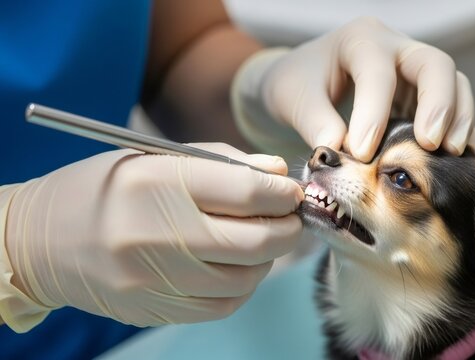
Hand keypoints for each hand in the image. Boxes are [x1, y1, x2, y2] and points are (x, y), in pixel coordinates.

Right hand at [4, 144, 302, 327]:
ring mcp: (155, 280)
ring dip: (266, 258)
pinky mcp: (155, 309)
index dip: (283, 192)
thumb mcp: (156, 157)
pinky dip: (241, 284)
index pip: (248, 193)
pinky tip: (233, 265)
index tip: (291, 190)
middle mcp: (157, 234)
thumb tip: (278, 171)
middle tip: (289, 216)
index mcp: (157, 182)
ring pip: (246, 278)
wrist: (42, 241)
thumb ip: (223, 163)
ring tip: (257, 238)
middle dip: (287, 227)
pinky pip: (222, 305)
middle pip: (256, 242)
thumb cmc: (105, 188)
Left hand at [255, 17, 474, 160]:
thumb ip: (314, 122)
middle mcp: (395, 48)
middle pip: (434, 65)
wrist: (303, 82)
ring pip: (454, 84)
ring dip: (458, 119)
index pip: (377, 73)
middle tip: (428, 144)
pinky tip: (453, 159)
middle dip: (438, 104)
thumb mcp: (294, 99)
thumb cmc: (297, 84)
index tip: (362, 153)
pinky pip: (452, 107)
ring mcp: (413, 71)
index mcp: (361, 40)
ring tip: (451, 154)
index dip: (373, 114)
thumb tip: (337, 151)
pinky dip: (456, 130)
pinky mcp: (422, 96)